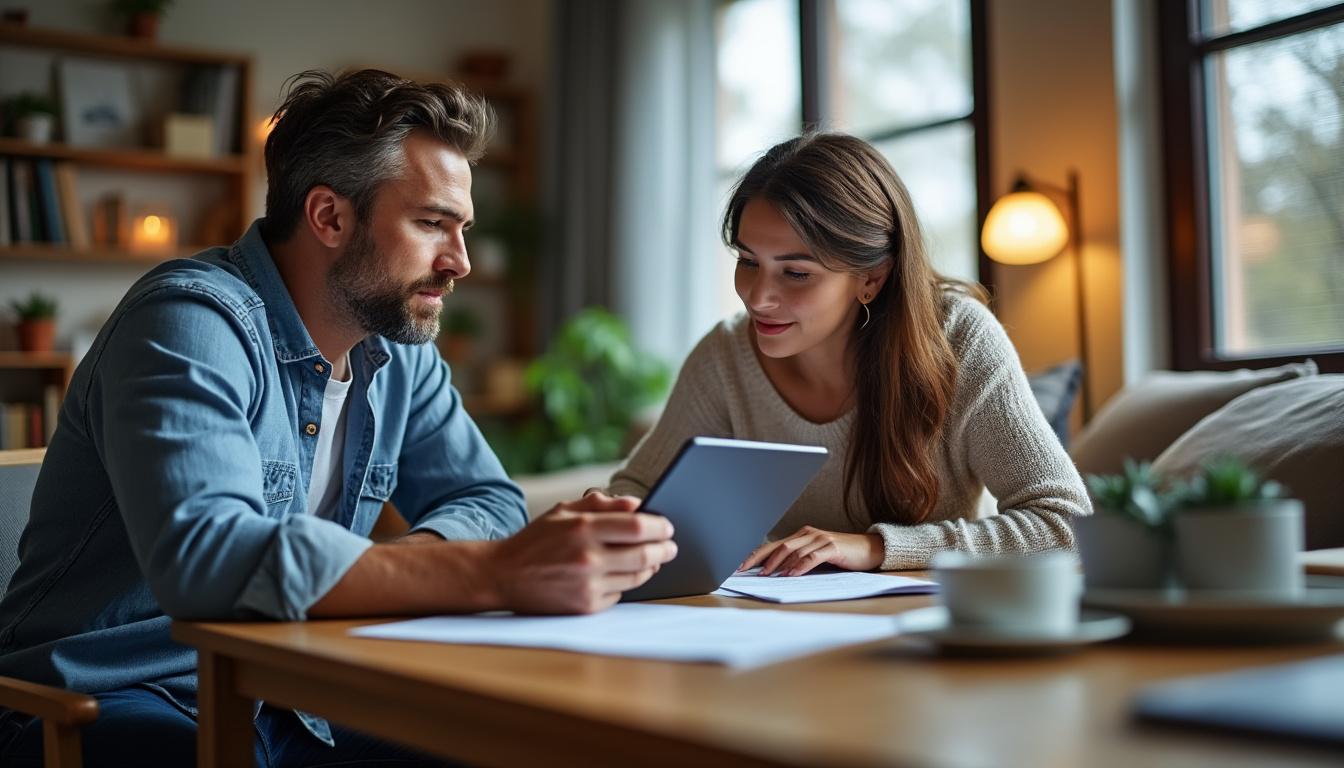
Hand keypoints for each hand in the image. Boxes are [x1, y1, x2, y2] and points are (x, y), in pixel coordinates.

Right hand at [484, 491, 676, 613]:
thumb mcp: (563, 512)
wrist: (502, 575)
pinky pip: (620, 593)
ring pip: (638, 576)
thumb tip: (637, 505)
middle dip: (665, 549)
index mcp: (583, 528)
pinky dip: (627, 583)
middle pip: (645, 554)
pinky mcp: (585, 606)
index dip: (660, 527)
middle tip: (671, 546)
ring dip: (652, 567)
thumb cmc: (536, 540)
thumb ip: (601, 505)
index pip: (638, 527)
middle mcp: (587, 558)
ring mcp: (587, 585)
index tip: (668, 526)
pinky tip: (625, 574)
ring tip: (655, 559)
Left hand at [739, 526, 883, 576]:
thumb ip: (799, 560)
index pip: (773, 545)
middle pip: (778, 546)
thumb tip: (776, 573)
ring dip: (777, 565)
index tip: (740, 566)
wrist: (871, 549)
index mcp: (802, 535)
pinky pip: (812, 557)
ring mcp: (820, 539)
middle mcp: (809, 534)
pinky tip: (791, 575)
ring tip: (766, 576)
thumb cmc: (842, 555)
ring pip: (793, 551)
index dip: (755, 555)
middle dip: (761, 560)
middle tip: (747, 572)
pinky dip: (799, 566)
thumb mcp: (817, 556)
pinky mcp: (832, 547)